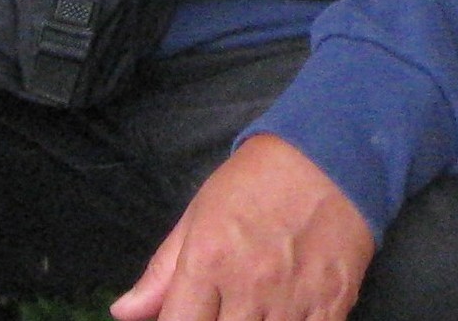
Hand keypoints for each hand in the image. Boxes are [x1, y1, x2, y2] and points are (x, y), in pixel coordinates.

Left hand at [111, 134, 372, 320]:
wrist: (333, 154)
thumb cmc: (257, 181)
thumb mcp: (199, 215)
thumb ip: (161, 272)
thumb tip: (124, 313)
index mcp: (208, 262)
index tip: (185, 317)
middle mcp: (249, 286)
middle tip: (223, 308)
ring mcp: (295, 298)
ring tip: (252, 311)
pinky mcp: (334, 302)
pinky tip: (285, 315)